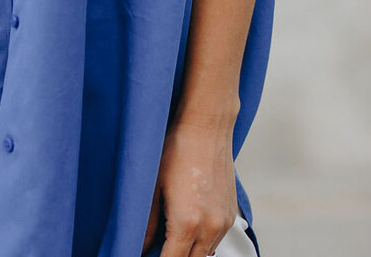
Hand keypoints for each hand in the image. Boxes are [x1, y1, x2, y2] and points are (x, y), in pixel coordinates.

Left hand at [143, 115, 237, 256]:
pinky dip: (201, 241)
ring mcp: (224, 221)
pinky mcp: (231, 214)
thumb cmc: (176, 149)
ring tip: (168, 236)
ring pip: (205, 253)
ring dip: (188, 251)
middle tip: (155, 247)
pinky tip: (186, 227)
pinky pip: (216, 240)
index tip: (146, 254)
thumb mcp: (152, 186)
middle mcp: (210, 227)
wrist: (207, 127)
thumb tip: (139, 245)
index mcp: (187, 223)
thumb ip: (146, 222)